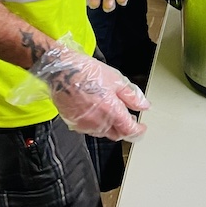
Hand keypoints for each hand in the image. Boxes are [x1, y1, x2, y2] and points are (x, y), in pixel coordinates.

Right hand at [28, 43, 148, 140]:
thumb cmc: (86, 72)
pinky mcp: (74, 124)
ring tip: (111, 111)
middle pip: (117, 135)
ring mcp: (85, 125)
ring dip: (111, 126)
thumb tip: (144, 106)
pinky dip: (97, 124)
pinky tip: (96, 111)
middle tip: (129, 118)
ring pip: (103, 133)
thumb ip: (132, 96)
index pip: (130, 130)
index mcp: (112, 111)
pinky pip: (90, 129)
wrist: (61, 71)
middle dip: (125, 129)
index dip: (139, 131)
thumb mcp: (116, 79)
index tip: (142, 127)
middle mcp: (98, 122)